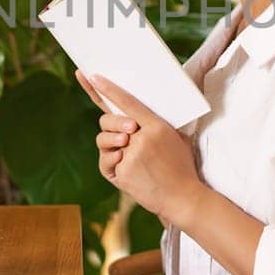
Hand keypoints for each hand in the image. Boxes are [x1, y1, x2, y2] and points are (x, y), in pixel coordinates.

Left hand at [77, 70, 204, 224]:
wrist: (182, 198)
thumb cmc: (181, 167)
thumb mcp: (176, 138)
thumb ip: (155, 124)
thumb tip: (135, 115)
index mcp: (156, 126)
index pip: (127, 101)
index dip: (108, 88)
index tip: (92, 76)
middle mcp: (141, 138)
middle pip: (109, 120)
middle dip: (110, 124)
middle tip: (122, 134)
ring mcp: (130, 156)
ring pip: (104, 140)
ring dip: (110, 144)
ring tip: (126, 153)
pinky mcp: (122, 172)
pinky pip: (106, 161)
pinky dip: (112, 163)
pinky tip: (127, 170)